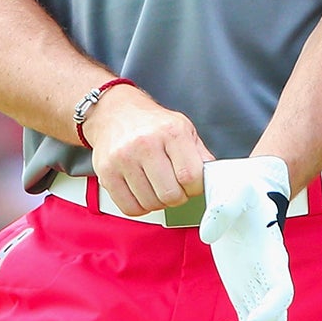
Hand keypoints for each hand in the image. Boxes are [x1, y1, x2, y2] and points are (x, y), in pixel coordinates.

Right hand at [83, 85, 212, 215]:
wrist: (115, 112)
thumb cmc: (152, 123)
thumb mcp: (183, 129)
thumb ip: (200, 155)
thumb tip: (215, 179)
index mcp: (171, 132)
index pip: (191, 176)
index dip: (195, 188)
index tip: (192, 185)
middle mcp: (145, 144)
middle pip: (170, 195)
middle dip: (178, 197)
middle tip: (175, 188)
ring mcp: (123, 159)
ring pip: (151, 204)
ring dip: (158, 202)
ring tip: (157, 186)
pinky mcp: (106, 173)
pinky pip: (130, 208)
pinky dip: (140, 207)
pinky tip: (142, 192)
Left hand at [199, 157, 292, 320]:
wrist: (248, 184)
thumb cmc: (243, 187)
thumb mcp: (234, 190)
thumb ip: (223, 208)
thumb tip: (208, 237)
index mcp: (271, 254)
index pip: (282, 290)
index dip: (271, 309)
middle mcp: (269, 272)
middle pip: (279, 316)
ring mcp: (259, 281)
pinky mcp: (246, 285)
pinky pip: (252, 320)